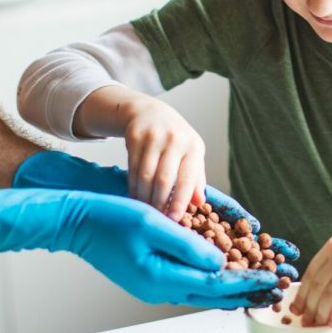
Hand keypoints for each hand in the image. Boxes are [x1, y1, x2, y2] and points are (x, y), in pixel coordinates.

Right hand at [11, 151, 300, 268]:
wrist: (74, 222)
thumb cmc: (109, 217)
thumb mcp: (152, 223)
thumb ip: (187, 245)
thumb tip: (220, 263)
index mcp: (161, 277)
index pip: (216, 284)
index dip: (248, 281)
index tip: (273, 278)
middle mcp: (159, 288)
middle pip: (212, 294)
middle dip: (246, 291)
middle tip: (275, 288)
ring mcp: (152, 285)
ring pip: (201, 291)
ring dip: (230, 288)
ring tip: (258, 285)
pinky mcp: (148, 277)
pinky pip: (187, 283)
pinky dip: (210, 282)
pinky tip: (223, 278)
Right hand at [122, 97, 206, 217]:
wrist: (150, 113)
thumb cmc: (176, 139)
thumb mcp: (191, 154)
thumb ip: (196, 178)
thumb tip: (199, 203)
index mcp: (193, 146)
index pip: (187, 179)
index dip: (180, 201)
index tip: (174, 219)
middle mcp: (175, 140)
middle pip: (164, 179)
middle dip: (159, 203)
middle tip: (156, 219)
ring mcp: (153, 136)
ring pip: (146, 175)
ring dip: (144, 197)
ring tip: (145, 210)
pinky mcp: (135, 136)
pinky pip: (132, 168)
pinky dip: (133, 186)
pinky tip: (135, 197)